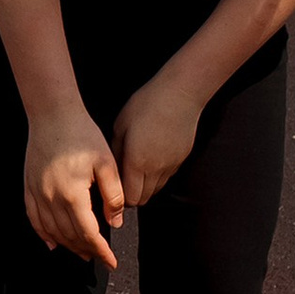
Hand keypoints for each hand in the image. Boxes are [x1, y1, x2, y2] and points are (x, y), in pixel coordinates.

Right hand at [24, 104, 123, 268]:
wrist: (53, 115)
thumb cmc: (82, 135)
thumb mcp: (107, 163)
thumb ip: (114, 195)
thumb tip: (115, 222)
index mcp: (73, 195)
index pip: (88, 234)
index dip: (101, 252)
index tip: (111, 263)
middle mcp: (51, 199)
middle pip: (69, 236)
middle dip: (86, 251)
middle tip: (100, 258)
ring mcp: (37, 194)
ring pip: (51, 231)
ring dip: (67, 246)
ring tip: (82, 253)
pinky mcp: (28, 187)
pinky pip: (34, 219)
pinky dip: (43, 235)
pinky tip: (52, 243)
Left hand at [111, 68, 203, 210]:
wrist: (180, 94)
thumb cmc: (147, 104)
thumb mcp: (121, 125)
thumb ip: (116, 151)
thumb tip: (113, 168)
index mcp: (137, 161)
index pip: (129, 197)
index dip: (120, 198)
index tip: (113, 189)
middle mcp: (155, 169)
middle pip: (143, 199)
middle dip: (132, 196)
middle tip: (123, 183)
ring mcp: (171, 166)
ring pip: (156, 190)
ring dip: (145, 187)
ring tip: (136, 172)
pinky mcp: (181, 160)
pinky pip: (166, 178)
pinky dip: (157, 177)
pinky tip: (151, 161)